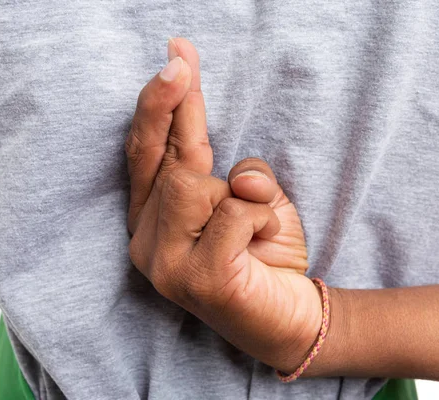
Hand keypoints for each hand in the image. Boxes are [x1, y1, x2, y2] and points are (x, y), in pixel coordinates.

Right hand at [125, 38, 321, 371]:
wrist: (290, 320)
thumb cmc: (266, 256)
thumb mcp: (256, 203)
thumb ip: (241, 178)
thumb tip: (241, 173)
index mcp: (154, 221)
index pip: (149, 155)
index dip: (158, 106)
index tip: (174, 57)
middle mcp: (148, 242)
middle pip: (163, 160)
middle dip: (176, 106)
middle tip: (181, 58)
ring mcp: (167, 264)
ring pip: (193, 184)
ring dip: (241, 193)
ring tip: (260, 224)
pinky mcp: (199, 279)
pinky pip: (235, 213)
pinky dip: (263, 218)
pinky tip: (267, 246)